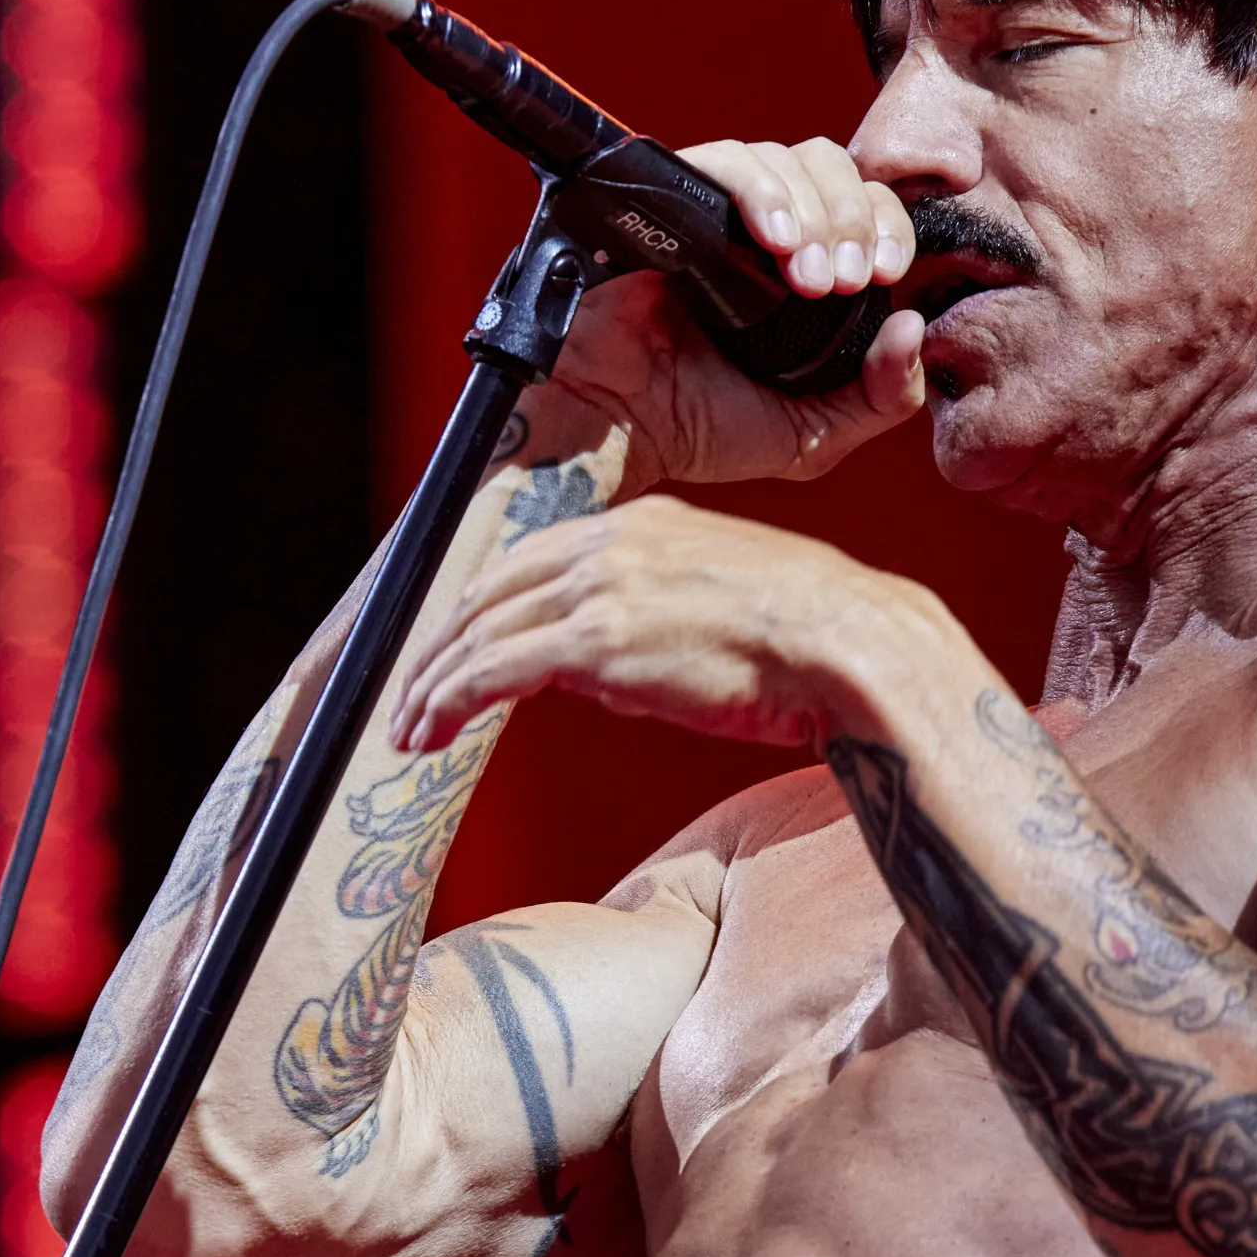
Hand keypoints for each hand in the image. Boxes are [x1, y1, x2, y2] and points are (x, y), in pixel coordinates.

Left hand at [390, 497, 958, 754]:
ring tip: (406, 725)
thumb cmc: (802, 646)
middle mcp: (610, 542)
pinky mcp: (598, 641)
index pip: (528, 558)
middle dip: (436, 643)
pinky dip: (450, 701)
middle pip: (487, 589)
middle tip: (407, 689)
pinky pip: (495, 671)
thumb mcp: (713, 605)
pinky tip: (430, 733)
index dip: (478, 605)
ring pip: (478, 630)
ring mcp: (601, 588)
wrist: (849, 649)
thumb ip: (644, 613)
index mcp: (640, 523)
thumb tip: (593, 665)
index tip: (452, 645)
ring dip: (431, 682)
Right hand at [537, 137, 929, 494]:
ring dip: (812, 209)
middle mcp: (761, 231)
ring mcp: (716, 211)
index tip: (886, 272)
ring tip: (801, 274)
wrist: (616, 427)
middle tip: (840, 277)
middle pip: (833, 166)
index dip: (888, 226)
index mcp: (803, 270)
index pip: (867, 208)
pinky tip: (770, 240)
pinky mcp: (671, 198)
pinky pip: (726, 160)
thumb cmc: (701, 431)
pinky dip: (761, 190)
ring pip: (786, 157)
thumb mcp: (815, 435)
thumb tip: (913, 322)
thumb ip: (884, 396)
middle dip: (853, 217)